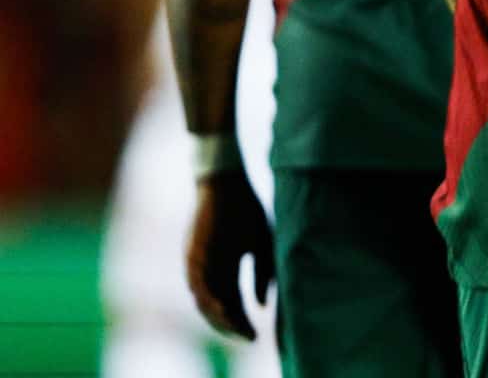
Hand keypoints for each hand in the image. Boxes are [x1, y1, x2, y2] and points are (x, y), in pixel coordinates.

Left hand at [186, 168, 272, 339]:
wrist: (226, 183)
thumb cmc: (246, 210)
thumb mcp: (261, 244)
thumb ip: (262, 274)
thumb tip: (262, 304)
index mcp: (226, 270)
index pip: (233, 303)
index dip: (244, 321)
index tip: (256, 336)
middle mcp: (208, 271)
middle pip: (217, 307)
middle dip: (231, 324)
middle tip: (246, 337)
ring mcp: (198, 264)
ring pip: (204, 299)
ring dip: (217, 316)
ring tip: (233, 328)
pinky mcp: (192, 254)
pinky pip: (197, 283)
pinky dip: (208, 297)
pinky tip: (221, 308)